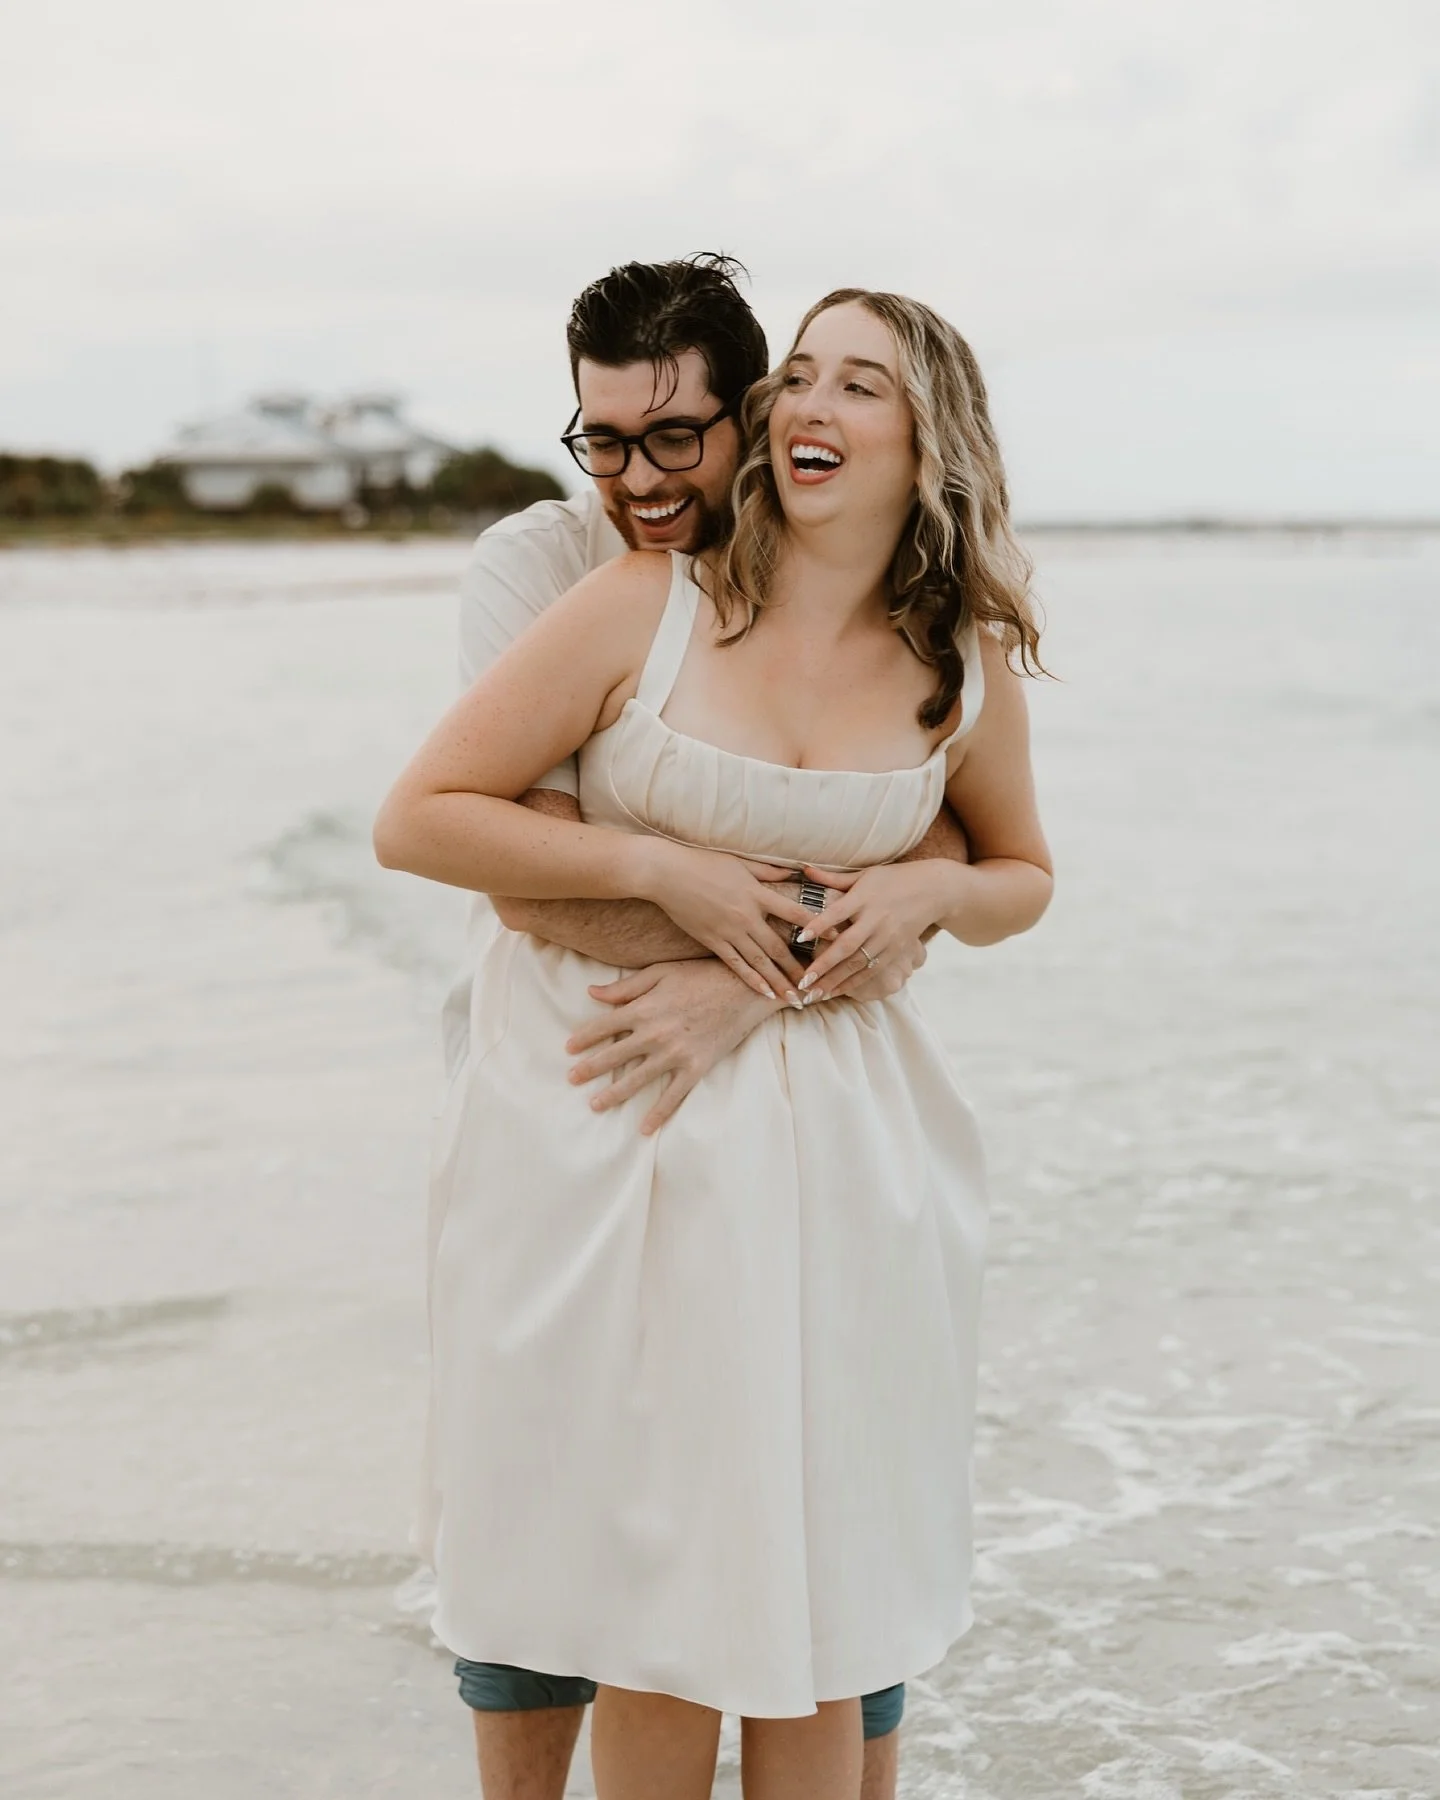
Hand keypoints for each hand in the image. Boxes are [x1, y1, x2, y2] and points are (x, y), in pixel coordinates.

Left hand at [566, 960, 779, 1134]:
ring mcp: (675, 1054)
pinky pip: (673, 1095)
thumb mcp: (661, 972)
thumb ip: (626, 987)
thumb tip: (592, 993)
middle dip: (590, 1068)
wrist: (745, 989)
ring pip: (637, 1079)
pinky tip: (645, 1128)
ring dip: (614, 1094)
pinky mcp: (696, 1067)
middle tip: (571, 1079)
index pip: (604, 1026)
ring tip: (595, 1105)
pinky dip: (659, 1113)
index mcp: (644, 1008)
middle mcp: (654, 1034)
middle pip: (614, 1055)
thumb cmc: (702, 975)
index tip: (568, 1048)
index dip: (584, 1038)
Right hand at [637, 841, 814, 999]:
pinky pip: (735, 964)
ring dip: (778, 982)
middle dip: (799, 969)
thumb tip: (794, 871)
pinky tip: (765, 993)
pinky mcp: (712, 940)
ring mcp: (728, 931)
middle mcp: (746, 916)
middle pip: (779, 947)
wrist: (666, 873)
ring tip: (794, 999)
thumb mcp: (740, 863)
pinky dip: (752, 980)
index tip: (836, 940)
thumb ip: (768, 871)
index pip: (795, 914)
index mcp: (757, 894)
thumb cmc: (703, 862)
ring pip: (759, 962)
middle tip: (817, 985)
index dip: (818, 927)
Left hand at [794, 862, 960, 999]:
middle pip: (847, 946)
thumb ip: (834, 878)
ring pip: (858, 964)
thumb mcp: (865, 874)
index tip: (800, 938)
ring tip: (813, 995)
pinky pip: (872, 971)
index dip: (819, 925)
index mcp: (864, 898)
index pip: (838, 913)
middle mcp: (876, 919)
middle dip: (824, 965)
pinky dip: (853, 984)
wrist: (934, 890)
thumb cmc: (893, 880)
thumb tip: (804, 870)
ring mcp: (887, 938)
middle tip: (802, 982)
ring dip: (834, 981)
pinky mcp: (895, 951)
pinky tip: (834, 994)